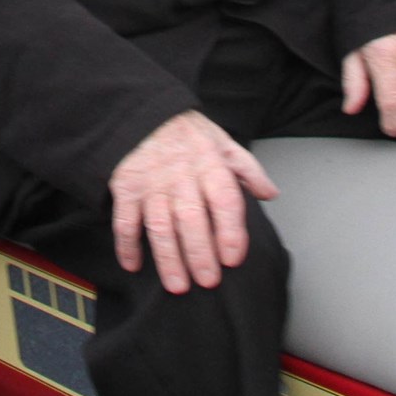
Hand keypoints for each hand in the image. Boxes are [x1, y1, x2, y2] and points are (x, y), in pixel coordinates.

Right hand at [110, 111, 277, 294]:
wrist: (141, 110)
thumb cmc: (185, 132)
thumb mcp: (221, 141)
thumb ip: (247, 168)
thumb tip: (270, 194)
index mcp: (209, 164)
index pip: (224, 199)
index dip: (230, 230)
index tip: (233, 258)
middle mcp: (180, 176)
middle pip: (191, 219)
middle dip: (200, 253)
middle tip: (208, 281)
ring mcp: (152, 183)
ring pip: (160, 225)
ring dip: (168, 257)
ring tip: (177, 285)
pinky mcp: (127, 187)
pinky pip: (125, 219)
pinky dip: (126, 244)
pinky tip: (133, 265)